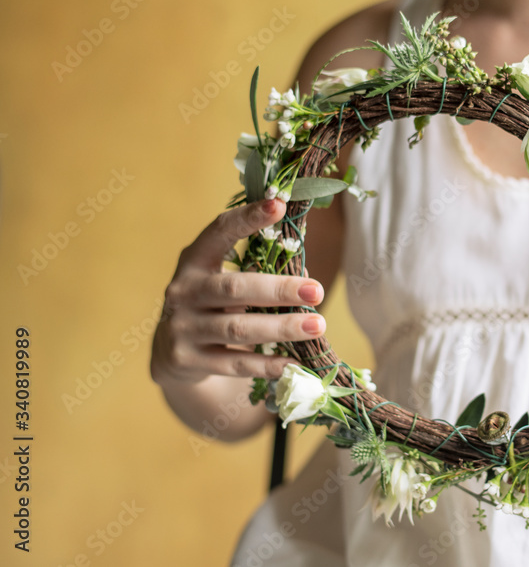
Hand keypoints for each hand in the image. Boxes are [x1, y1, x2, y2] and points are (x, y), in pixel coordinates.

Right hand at [151, 198, 326, 387]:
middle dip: (279, 290)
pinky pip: (235, 364)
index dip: (247, 218)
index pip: (219, 232)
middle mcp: (183, 291)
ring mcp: (182, 328)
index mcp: (194, 261)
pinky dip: (267, 364)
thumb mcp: (219, 278)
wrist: (171, 354)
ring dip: (281, 328)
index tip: (279, 205)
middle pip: (235, 288)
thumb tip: (305, 260)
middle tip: (316, 291)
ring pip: (238, 329)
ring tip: (317, 326)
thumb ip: (251, 266)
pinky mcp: (188, 361)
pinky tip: (295, 363)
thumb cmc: (213, 305)